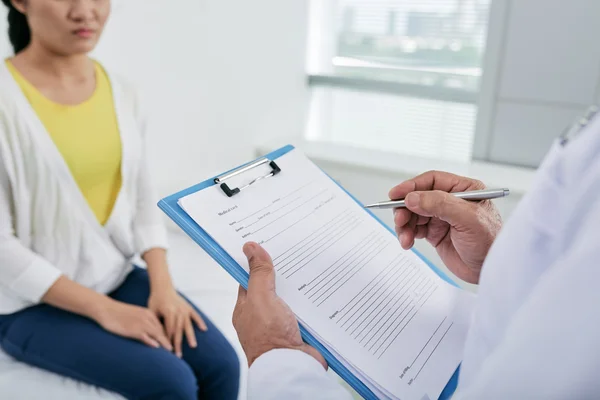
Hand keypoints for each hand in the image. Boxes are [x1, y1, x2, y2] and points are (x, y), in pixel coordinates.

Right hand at [96, 300, 172, 349]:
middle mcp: (147, 317)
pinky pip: (144, 335)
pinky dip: (151, 340)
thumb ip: (144, 322)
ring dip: (164, 342)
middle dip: (170, 340)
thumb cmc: (118, 313)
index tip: (174, 343)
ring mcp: (140, 323)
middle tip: (176, 350)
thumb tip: (150, 332)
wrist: (105, 308)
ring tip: (171, 351)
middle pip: (162, 330)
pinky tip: (156, 346)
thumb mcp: (135, 316)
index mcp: (148, 313)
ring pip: (156, 333)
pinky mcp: (132, 329)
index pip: (163, 325)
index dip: (169, 335)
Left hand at [148, 287, 206, 357]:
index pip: (169, 329)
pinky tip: (204, 329)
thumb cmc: (155, 300)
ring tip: (193, 346)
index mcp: (168, 311)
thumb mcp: (151, 311)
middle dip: (178, 343)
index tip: (168, 352)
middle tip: (178, 356)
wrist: (163, 286)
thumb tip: (156, 339)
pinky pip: (196, 315)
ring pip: (188, 325)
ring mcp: (185, 309)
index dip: (168, 341)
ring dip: (190, 336)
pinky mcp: (189, 307)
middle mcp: (178, 310)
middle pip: (178, 330)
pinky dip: (200, 322)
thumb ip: (155, 323)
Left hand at [233, 242, 325, 367]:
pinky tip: (322, 293)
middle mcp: (262, 317)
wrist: (291, 369)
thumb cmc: (269, 337)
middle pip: (273, 288)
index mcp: (247, 308)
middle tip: (295, 254)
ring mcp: (280, 326)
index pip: (250, 279)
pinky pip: (306, 313)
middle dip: (283, 275)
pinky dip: (312, 305)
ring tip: (312, 269)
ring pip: (291, 300)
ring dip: (300, 290)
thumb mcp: (261, 298)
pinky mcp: (298, 333)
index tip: (268, 245)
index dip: (258, 263)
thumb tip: (250, 247)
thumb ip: (258, 273)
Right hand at [390, 171, 501, 283]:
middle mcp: (451, 201)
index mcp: (463, 189)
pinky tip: (408, 242)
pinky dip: (407, 234)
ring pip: (413, 214)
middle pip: (418, 197)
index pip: (432, 181)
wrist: (491, 270)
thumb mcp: (467, 219)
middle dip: (405, 209)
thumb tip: (412, 198)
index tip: (395, 194)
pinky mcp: (435, 233)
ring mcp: (442, 217)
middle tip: (400, 220)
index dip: (411, 186)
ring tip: (405, 238)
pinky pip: (414, 228)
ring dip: (405, 224)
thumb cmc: (490, 243)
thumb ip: (440, 204)